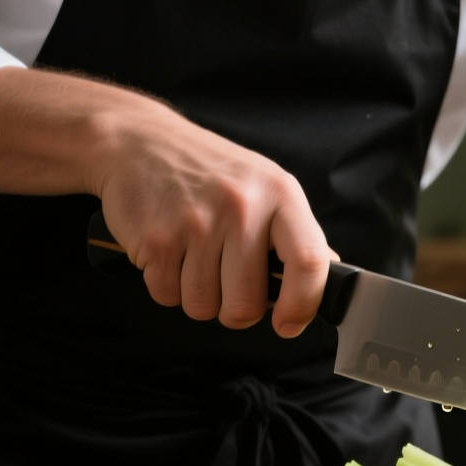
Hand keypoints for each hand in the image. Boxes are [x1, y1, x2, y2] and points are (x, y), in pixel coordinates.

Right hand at [87, 103, 331, 336]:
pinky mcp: (156, 239)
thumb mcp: (264, 185)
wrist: (137, 141)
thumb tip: (328, 273)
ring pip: (204, 307)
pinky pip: (168, 297)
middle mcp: (242, 207)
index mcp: (279, 194)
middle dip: (236, 310)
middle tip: (227, 284)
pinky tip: (169, 252)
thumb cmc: (208, 170)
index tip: (289, 324)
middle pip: (247, 304)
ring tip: (194, 257)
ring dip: (198, 296)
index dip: (303, 304)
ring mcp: (196, 223)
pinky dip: (166, 286)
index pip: (309, 261)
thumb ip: (295, 231)